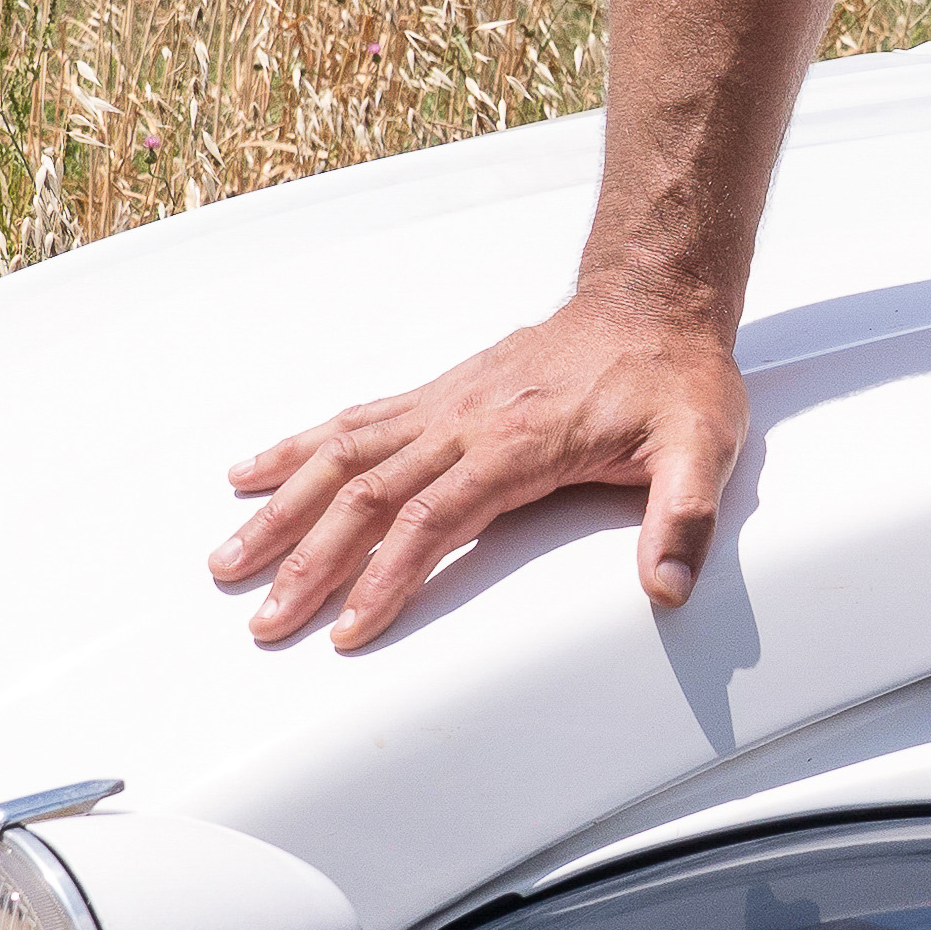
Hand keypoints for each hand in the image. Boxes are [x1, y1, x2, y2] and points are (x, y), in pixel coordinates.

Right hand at [216, 294, 752, 655]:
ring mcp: (442, 405)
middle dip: (308, 562)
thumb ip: (684, 517)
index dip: (386, 577)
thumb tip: (670, 585)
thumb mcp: (703, 446)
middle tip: (264, 619)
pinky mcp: (435, 395)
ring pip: (340, 456)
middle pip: (365, 494)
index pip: (433, 518)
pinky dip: (295, 448)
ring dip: (280, 509)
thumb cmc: (674, 378)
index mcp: (517, 443)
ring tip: (227, 558)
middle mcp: (464, 421)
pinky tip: (252, 472)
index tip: (347, 629)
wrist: (653, 301)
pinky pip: (351, 421)